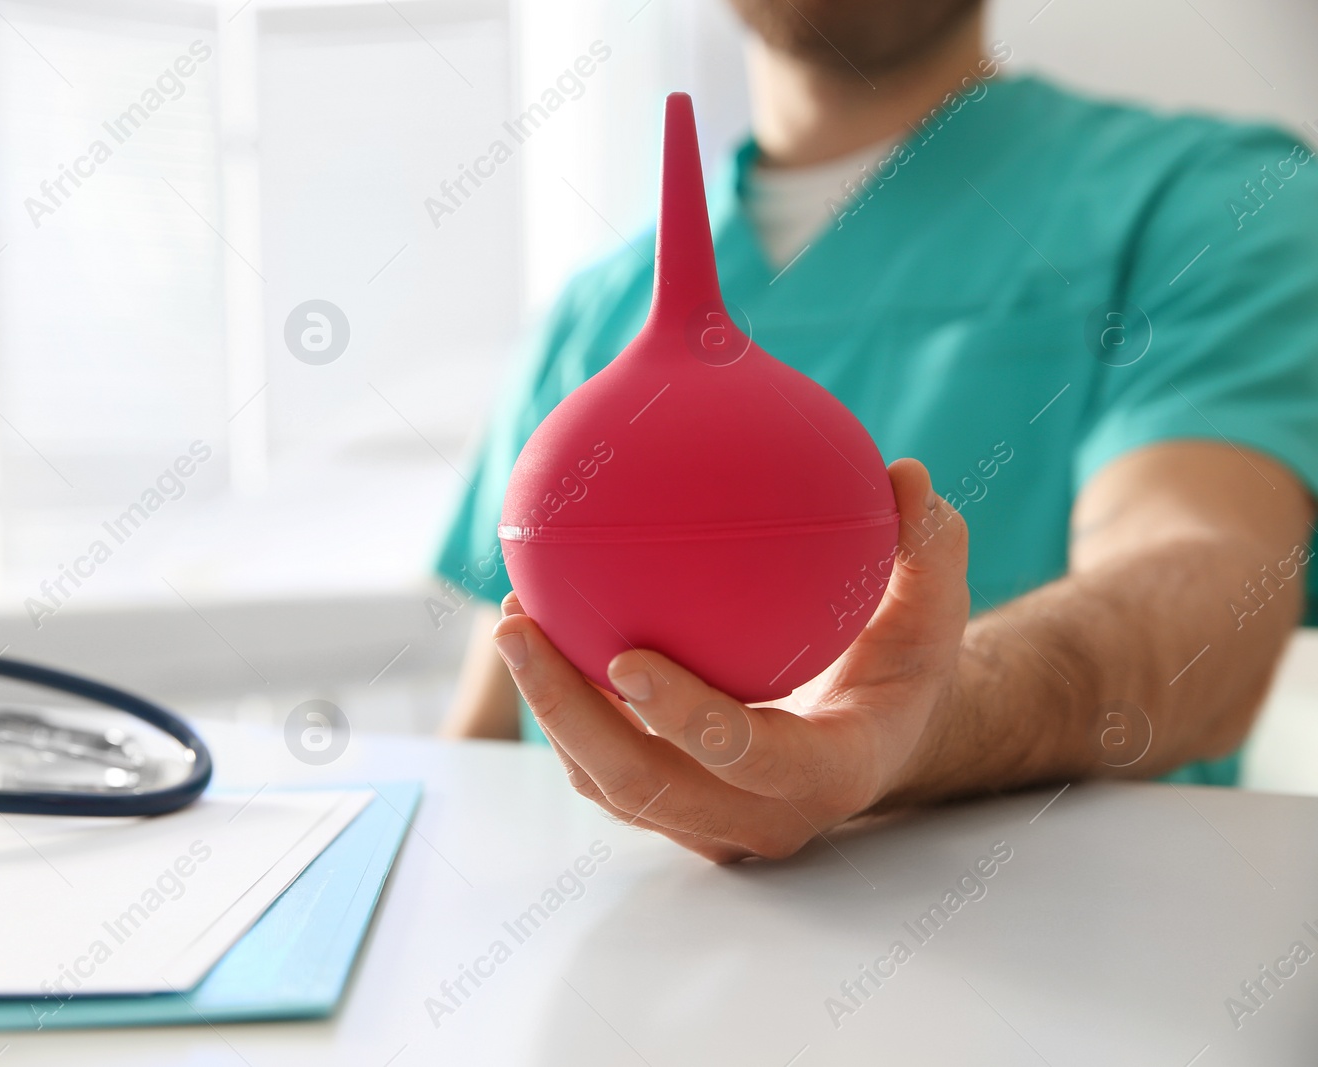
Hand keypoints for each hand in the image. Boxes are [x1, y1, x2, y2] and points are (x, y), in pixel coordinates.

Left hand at [490, 459, 969, 862]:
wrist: (883, 738)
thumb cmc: (906, 664)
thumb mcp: (936, 608)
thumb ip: (930, 545)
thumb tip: (905, 474)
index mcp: (833, 772)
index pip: (751, 758)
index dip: (687, 718)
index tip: (626, 656)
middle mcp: (764, 815)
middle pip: (647, 785)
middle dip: (569, 715)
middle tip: (520, 628)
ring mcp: (711, 822)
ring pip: (610, 783)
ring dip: (550, 711)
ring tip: (512, 623)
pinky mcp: (674, 806)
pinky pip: (605, 765)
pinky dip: (566, 708)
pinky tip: (539, 630)